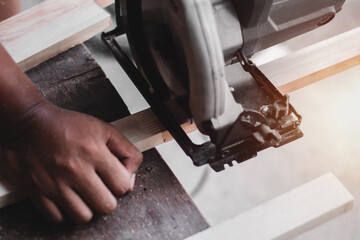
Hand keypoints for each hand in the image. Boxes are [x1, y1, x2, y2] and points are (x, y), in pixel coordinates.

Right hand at [1, 102, 141, 223]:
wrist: (28, 123)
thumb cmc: (67, 126)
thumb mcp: (104, 129)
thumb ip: (126, 150)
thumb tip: (132, 175)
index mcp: (94, 152)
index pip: (123, 186)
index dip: (123, 183)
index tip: (115, 178)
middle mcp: (75, 170)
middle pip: (106, 206)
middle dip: (107, 198)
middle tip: (100, 188)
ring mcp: (55, 183)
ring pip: (84, 217)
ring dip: (87, 208)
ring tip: (84, 194)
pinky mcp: (37, 192)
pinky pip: (58, 218)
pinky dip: (65, 212)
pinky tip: (67, 197)